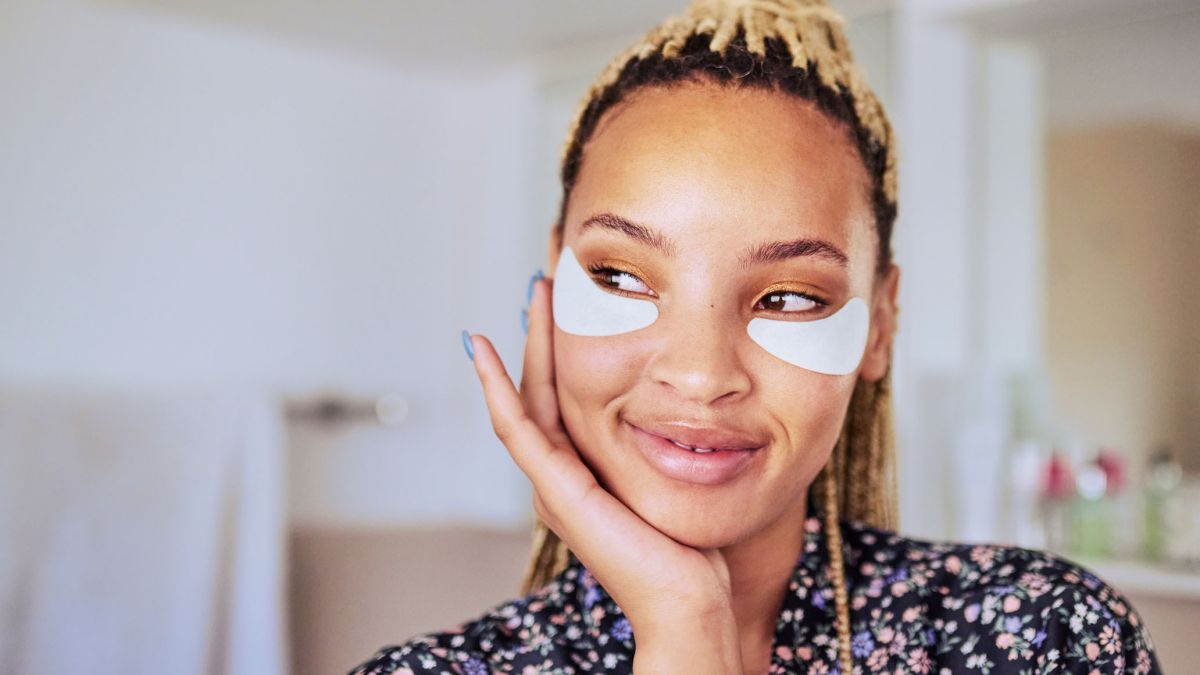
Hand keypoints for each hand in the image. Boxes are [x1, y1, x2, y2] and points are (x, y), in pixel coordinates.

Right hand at [465, 276, 743, 673]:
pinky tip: (484, 350)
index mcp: (585, 469)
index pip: (564, 391)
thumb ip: (670, 442)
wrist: (691, 601)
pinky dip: (496, 388)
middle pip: (541, 385)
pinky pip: (517, 429)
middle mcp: (561, 473)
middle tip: (549, 274)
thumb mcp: (678, 476)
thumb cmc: (695, 547)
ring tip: (534, 292)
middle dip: (544, 329)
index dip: (563, 341)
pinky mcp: (555, 492)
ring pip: (527, 396)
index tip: (573, 292)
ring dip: (527, 342)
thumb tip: (694, 400)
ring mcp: (552, 483)